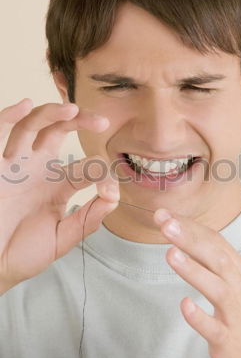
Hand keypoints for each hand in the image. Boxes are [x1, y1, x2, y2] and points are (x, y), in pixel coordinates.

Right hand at [0, 99, 119, 294]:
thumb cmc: (23, 252)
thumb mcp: (62, 238)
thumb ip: (87, 220)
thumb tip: (113, 198)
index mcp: (58, 185)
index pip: (87, 166)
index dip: (103, 174)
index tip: (110, 192)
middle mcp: (39, 169)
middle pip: (60, 130)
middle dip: (81, 121)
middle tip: (101, 122)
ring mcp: (17, 165)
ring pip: (33, 126)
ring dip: (52, 113)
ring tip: (71, 110)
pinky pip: (1, 134)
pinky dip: (10, 116)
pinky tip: (25, 105)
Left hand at [153, 208, 240, 357]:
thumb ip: (220, 268)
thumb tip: (192, 246)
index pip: (215, 243)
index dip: (190, 227)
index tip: (167, 215)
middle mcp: (240, 291)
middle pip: (215, 257)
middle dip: (189, 238)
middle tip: (165, 222)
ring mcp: (236, 316)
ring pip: (215, 287)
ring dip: (192, 269)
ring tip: (170, 253)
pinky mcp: (230, 342)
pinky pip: (213, 328)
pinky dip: (200, 316)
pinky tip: (185, 305)